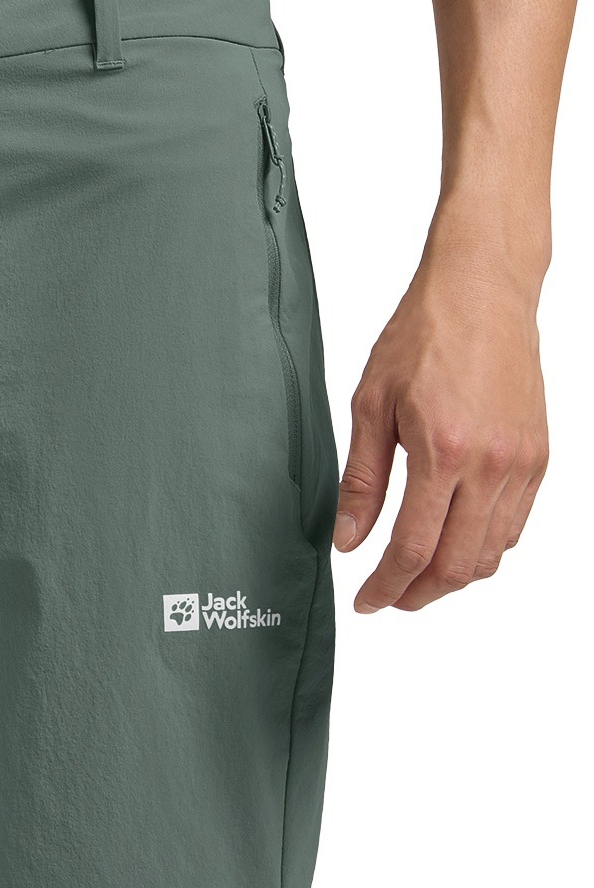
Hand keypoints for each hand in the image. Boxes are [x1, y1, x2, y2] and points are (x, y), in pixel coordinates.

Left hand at [333, 240, 548, 612]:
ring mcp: (522, 462)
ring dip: (452, 577)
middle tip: (390, 597)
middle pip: (457, 566)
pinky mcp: (538, 456)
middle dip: (418, 595)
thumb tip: (349, 542)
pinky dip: (483, 547)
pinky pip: (514, 526)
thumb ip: (361, 481)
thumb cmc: (426, 331)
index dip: (386, 587)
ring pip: (490, 554)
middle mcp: (491, 463)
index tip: (367, 601)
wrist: (484, 286)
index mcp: (443, 450)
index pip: (414, 549)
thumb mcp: (372, 403)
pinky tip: (454, 540)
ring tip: (419, 574)